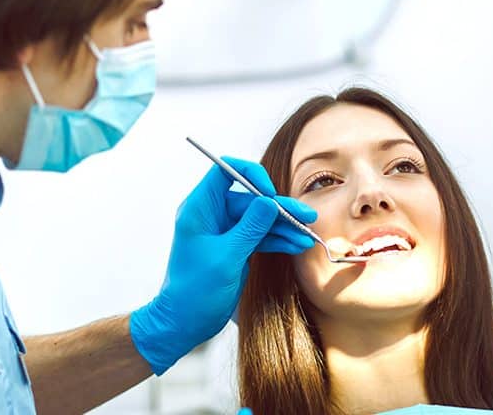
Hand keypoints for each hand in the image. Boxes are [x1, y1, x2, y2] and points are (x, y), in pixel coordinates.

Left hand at [129, 156, 315, 374]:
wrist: (184, 321)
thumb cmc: (195, 290)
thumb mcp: (226, 257)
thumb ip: (250, 228)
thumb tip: (270, 202)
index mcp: (200, 208)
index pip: (225, 171)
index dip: (250, 175)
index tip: (270, 193)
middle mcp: (213, 215)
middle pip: (251, 199)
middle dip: (280, 209)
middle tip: (307, 217)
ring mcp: (225, 232)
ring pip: (260, 219)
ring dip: (284, 227)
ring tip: (308, 236)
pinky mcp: (235, 248)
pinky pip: (260, 236)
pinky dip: (278, 240)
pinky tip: (297, 245)